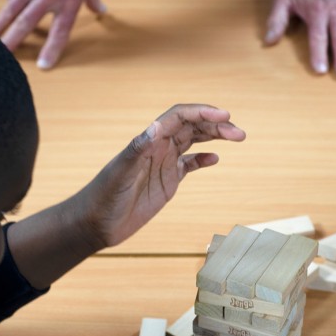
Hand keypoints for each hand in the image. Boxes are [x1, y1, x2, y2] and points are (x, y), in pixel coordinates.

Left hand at [76, 104, 245, 248]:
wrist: (96, 223)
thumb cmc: (103, 196)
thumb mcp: (121, 173)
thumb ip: (138, 149)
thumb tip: (157, 127)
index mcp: (148, 141)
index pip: (179, 117)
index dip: (202, 113)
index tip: (224, 116)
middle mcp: (158, 148)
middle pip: (192, 126)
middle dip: (216, 125)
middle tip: (239, 133)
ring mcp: (164, 163)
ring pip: (194, 142)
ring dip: (215, 138)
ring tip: (237, 137)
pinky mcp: (167, 181)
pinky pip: (189, 164)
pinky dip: (203, 159)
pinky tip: (215, 159)